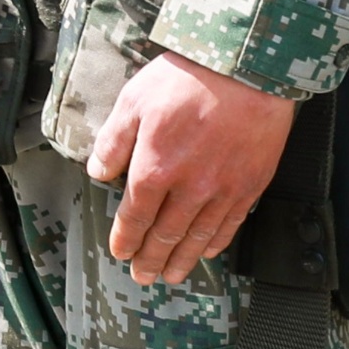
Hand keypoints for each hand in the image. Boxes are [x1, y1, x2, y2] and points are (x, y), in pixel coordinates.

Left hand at [90, 52, 294, 283]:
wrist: (246, 72)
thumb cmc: (185, 80)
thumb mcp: (133, 101)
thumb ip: (114, 141)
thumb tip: (98, 173)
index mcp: (155, 168)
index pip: (135, 215)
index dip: (126, 238)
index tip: (120, 252)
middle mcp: (189, 188)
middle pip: (166, 234)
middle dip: (151, 259)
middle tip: (143, 276)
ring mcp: (223, 190)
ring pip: (199, 237)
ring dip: (182, 260)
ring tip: (172, 276)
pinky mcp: (250, 186)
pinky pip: (230, 224)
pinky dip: (216, 242)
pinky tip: (207, 251)